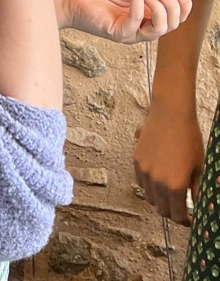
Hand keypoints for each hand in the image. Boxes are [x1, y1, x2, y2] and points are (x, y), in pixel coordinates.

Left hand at [54, 0, 191, 41]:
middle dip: (173, 5)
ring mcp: (131, 31)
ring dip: (160, 7)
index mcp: (148, 13)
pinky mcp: (119, 32)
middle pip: (172, 24)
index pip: (176, 17)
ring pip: (160, 29)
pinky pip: (137, 22)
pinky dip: (139, 2)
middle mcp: (142, 25)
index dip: (184, 5)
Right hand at [134, 99, 203, 224]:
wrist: (171, 114)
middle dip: (171, 211)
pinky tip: (157, 178)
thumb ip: (196, 189)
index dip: (184, 221)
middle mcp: (157, 182)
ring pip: (149, 197)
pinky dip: (148, 185)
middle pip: (161, 209)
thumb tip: (197, 204)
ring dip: (158, 199)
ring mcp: (145, 171)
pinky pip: (140, 181)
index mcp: (175, 186)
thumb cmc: (189, 138)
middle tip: (179, 207)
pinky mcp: (137, 161)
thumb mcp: (199, 166)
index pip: (176, 216)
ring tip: (168, 192)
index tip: (188, 220)